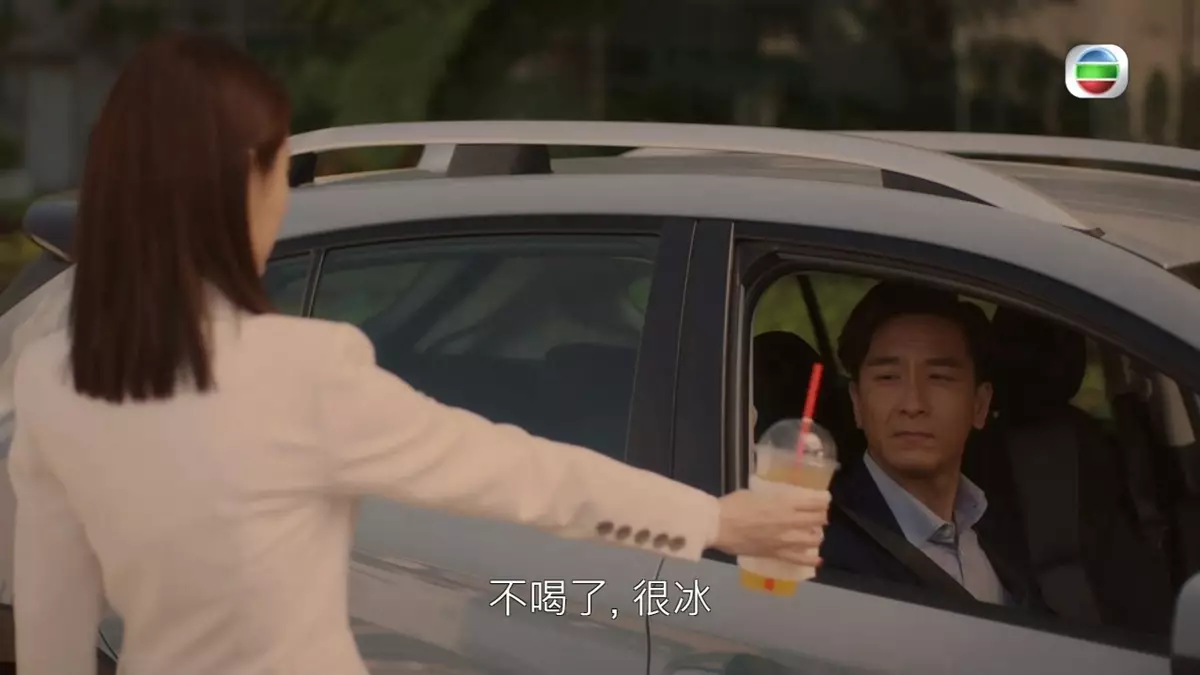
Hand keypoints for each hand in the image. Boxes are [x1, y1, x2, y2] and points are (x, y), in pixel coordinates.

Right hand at [711, 489, 829, 565]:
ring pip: (812, 540)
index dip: (822, 502)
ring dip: (816, 535)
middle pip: (816, 521)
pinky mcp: (776, 554)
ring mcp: (784, 540)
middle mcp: (789, 522)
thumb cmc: (733, 505)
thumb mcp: (754, 495)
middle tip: (819, 517)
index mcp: (784, 504)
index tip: (824, 501)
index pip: (813, 503)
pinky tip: (817, 561)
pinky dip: (810, 560)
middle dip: (820, 518)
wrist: (718, 525)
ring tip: (814, 534)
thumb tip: (773, 503)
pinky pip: (798, 559)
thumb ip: (770, 500)